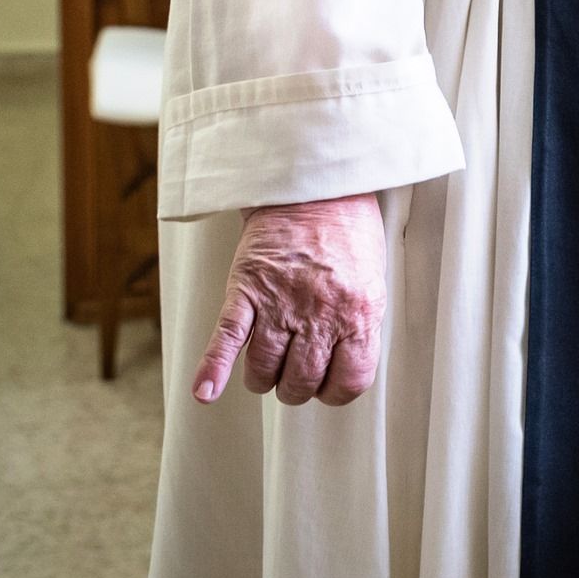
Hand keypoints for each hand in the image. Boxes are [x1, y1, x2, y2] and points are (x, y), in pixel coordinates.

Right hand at [193, 193, 387, 406]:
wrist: (312, 185)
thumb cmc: (346, 229)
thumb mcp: (372, 279)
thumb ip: (360, 322)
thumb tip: (347, 363)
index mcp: (358, 313)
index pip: (350, 381)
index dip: (336, 391)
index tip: (327, 387)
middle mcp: (321, 315)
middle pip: (301, 381)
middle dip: (295, 387)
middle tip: (293, 377)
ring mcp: (281, 304)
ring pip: (264, 369)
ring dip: (262, 378)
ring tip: (264, 371)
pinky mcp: (247, 290)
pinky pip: (228, 339)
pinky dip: (212, 369)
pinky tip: (205, 392)